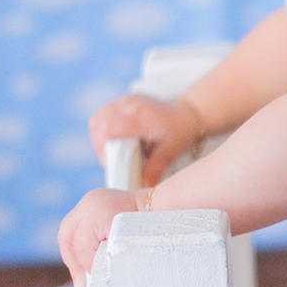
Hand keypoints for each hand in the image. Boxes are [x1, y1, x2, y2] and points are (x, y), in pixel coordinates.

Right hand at [58, 188, 139, 286]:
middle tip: (81, 282)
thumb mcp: (125, 244)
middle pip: (67, 236)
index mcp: (97, 210)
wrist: (155, 207)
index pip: (82, 243)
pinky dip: (78, 245)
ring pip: (68, 232)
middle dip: (72, 261)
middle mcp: (89, 202)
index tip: (96, 275)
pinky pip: (75, 227)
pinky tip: (84, 260)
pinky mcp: (89, 205)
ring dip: (73, 254)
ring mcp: (88, 201)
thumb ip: (106, 257)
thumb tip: (95, 275)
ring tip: (80, 274)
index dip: (87, 263)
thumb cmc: (144, 226)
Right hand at [87, 94, 203, 185]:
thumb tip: (143, 186)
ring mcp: (125, 100)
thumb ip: (155, 168)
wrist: (188, 113)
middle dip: (99, 145)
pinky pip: (103, 115)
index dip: (103, 147)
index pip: (109, 127)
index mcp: (142, 116)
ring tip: (114, 152)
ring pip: (98, 118)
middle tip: (112, 160)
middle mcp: (131, 104)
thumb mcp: (172, 151)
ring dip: (99, 138)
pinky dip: (103, 130)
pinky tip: (116, 141)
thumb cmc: (182, 130)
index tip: (111, 162)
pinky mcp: (123, 101)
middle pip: (98, 123)